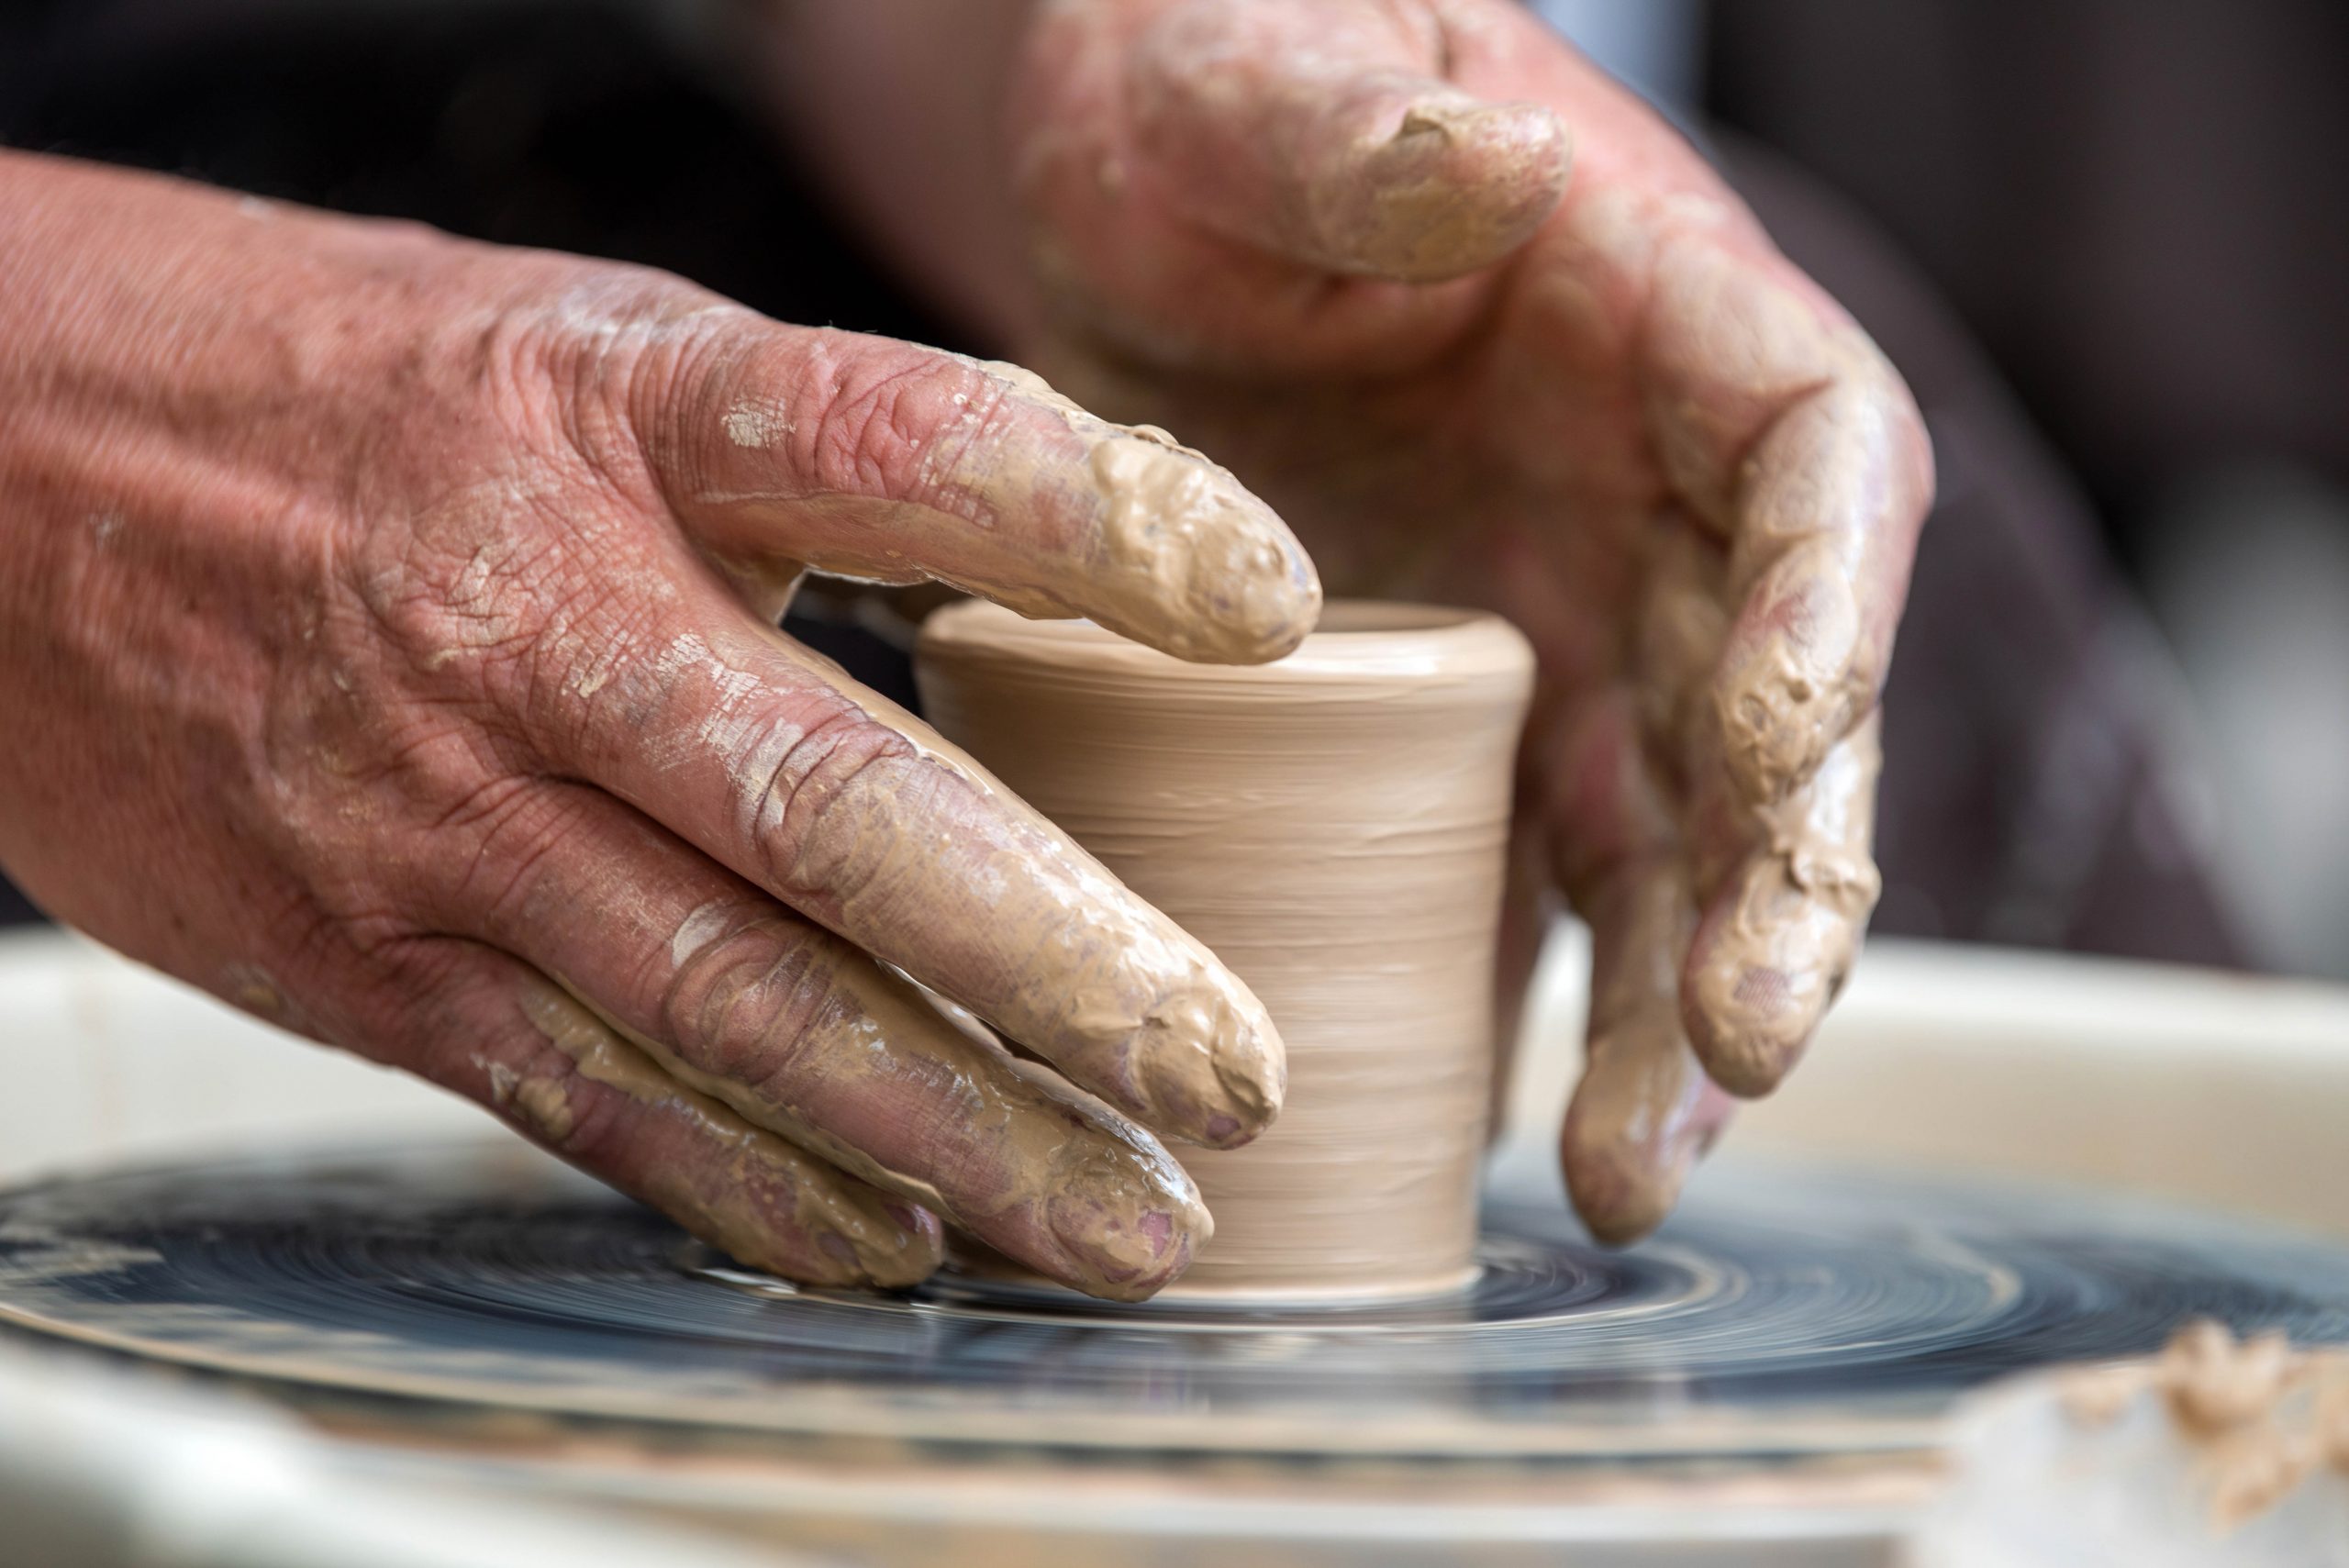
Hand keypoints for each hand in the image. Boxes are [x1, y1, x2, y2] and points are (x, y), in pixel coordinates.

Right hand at [0, 153, 1318, 1299]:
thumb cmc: (352, 400)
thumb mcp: (592, 357)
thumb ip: (816, 464)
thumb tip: (1093, 562)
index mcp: (621, 415)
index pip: (899, 447)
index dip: (1097, 517)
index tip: (1262, 606)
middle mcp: (536, 624)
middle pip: (838, 811)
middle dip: (1058, 962)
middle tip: (1230, 1068)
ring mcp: (440, 814)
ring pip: (735, 1006)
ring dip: (951, 1137)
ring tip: (1122, 1221)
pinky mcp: (367, 958)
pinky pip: (592, 1099)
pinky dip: (759, 1189)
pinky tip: (898, 1245)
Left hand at [1005, 0, 1932, 1239]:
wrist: (1120, 194)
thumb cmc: (1205, 93)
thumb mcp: (1248, 75)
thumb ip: (1352, 122)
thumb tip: (1493, 162)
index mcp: (1666, 320)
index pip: (1817, 468)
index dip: (1824, 614)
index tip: (1774, 746)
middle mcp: (1650, 502)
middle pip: (1778, 707)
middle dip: (1777, 883)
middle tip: (1741, 1050)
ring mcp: (1565, 625)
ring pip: (1667, 838)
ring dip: (1672, 1009)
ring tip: (1621, 1174)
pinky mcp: (1459, 725)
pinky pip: (1523, 876)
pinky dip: (1532, 1009)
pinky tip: (1502, 1142)